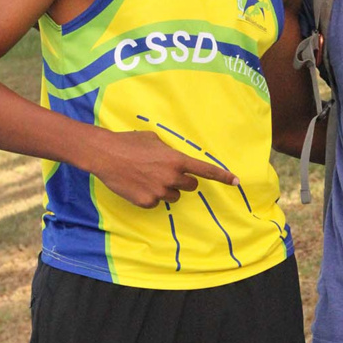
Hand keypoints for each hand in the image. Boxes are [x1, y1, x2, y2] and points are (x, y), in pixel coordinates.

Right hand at [90, 129, 238, 207]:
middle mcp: (172, 177)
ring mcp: (159, 191)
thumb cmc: (130, 143)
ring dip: (167, 188)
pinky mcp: (147, 202)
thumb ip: (170, 152)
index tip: (236, 182)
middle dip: (183, 180)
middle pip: (190, 186)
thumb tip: (174, 159)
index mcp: (176, 160)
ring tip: (148, 177)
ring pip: (174, 196)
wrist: (106, 155)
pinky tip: (138, 184)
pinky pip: (157, 202)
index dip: (223, 176)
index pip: (206, 170)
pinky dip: (150, 195)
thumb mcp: (154, 141)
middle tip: (165, 172)